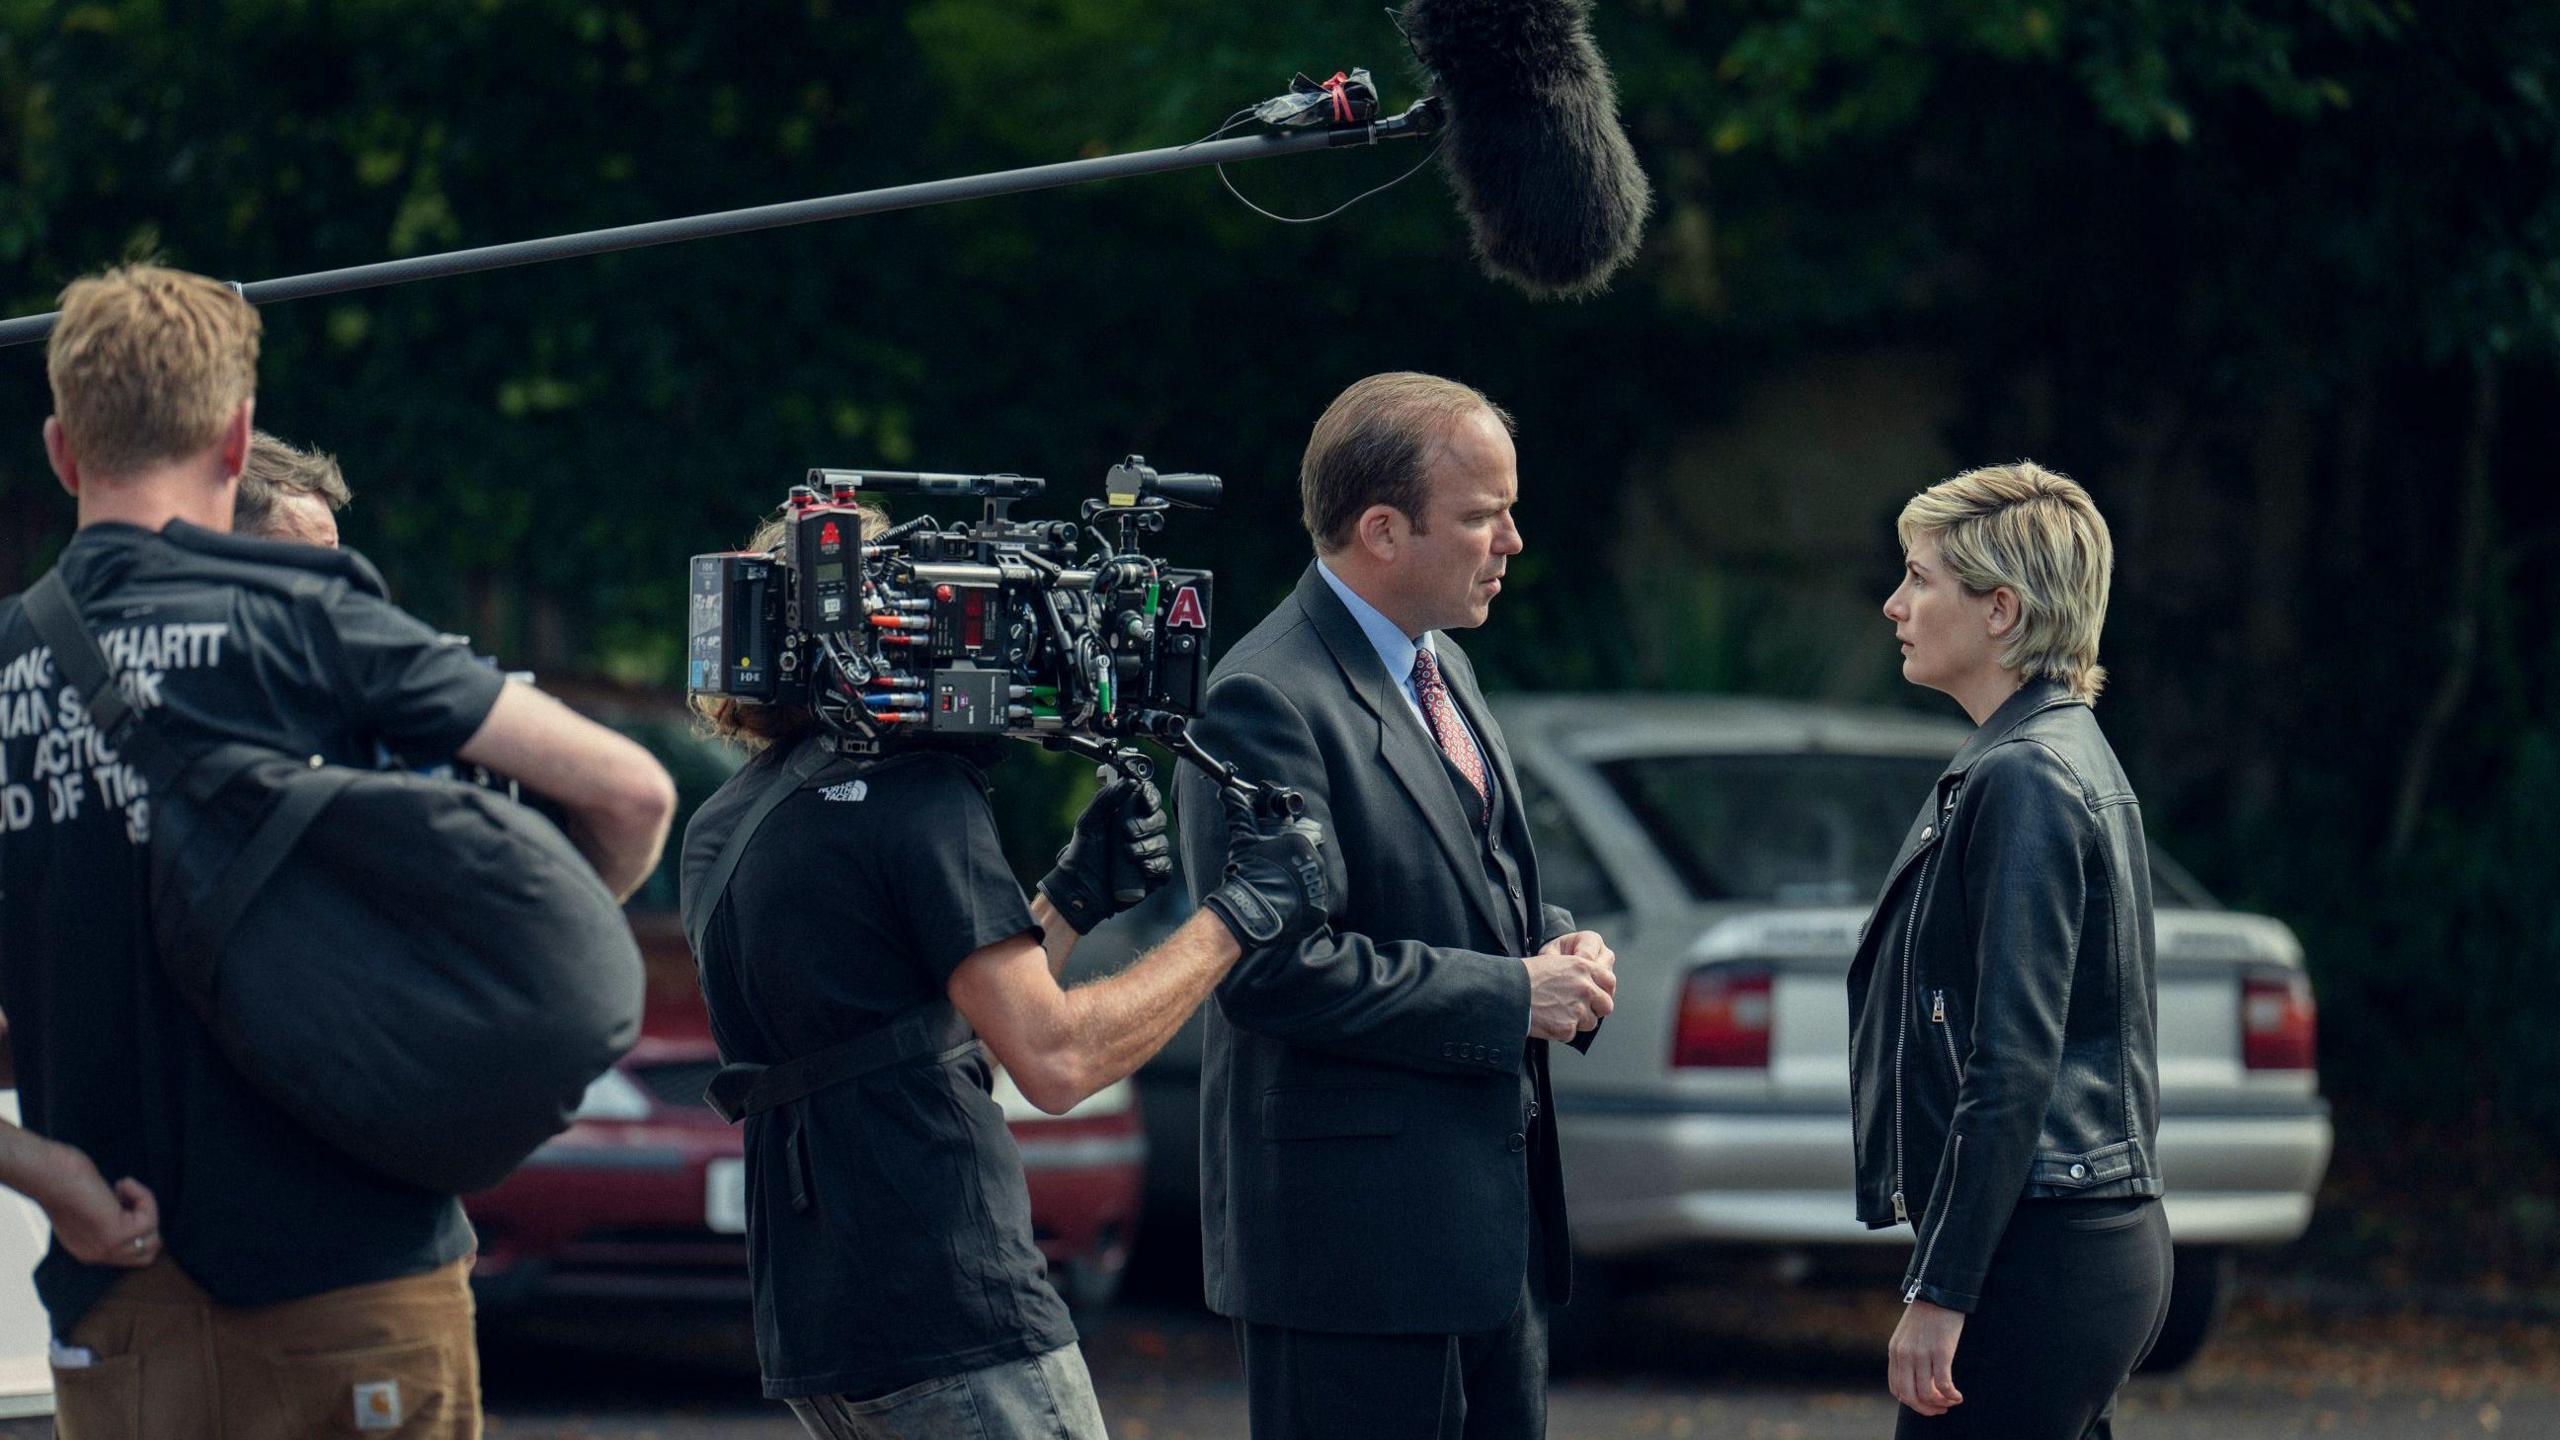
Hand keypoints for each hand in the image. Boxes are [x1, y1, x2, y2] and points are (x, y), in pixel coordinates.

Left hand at [32, 1141, 160, 1268]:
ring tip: (124, 1189)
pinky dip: (143, 1196)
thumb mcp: (85, 1209)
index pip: (128, 1256)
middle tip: (129, 1200)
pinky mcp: (118, 1234)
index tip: (123, 1203)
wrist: (49, 1175)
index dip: (135, 1227)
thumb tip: (130, 1212)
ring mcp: (108, 1247)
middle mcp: (97, 1254)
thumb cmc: (63, 1181)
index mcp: (86, 1250)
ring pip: (153, 1240)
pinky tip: (123, 1184)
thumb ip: (104, 1220)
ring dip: (146, 1209)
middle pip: (146, 1255)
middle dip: (146, 1224)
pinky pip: (150, 1219)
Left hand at [1038, 770, 1171, 933]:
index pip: (1148, 798)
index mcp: (1127, 815)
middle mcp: (1141, 833)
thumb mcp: (1088, 822)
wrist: (1079, 889)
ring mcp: (1149, 854)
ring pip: (1162, 844)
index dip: (1150, 797)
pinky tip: (1142, 868)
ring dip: (1146, 847)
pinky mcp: (1153, 876)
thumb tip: (1128, 780)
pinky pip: (1165, 867)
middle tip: (1126, 832)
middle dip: (1145, 825)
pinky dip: (1155, 866)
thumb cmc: (1082, 854)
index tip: (1143, 801)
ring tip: (1127, 854)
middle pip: (1159, 820)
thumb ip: (1105, 798)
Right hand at [1201, 788, 1328, 948]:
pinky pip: (1314, 905)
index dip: (1293, 841)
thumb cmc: (1248, 871)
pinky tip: (1284, 906)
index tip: (1282, 850)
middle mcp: (1316, 861)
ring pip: (1313, 882)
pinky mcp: (1319, 910)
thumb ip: (1240, 814)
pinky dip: (1302, 906)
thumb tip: (1228, 792)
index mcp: (1302, 841)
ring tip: (1278, 891)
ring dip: (1301, 885)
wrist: (1252, 909)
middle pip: (1309, 859)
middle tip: (1275, 873)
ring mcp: (1320, 887)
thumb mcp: (1243, 840)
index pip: (1307, 834)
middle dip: (1296, 864)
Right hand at [1524, 934, 1614, 1040]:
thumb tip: (1590, 986)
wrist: (1508, 993)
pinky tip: (1547, 1020)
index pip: (1609, 981)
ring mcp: (1577, 1009)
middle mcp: (1584, 987)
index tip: (1597, 996)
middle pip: (1606, 1005)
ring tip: (1557, 1013)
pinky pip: (1572, 1034)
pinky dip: (1561, 1031)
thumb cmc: (1526, 977)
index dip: (1604, 990)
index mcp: (1582, 967)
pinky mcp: (1567, 1027)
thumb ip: (1578, 974)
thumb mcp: (1556, 962)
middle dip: (1595, 1009)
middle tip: (1579, 1009)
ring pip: (1590, 1022)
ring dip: (1577, 1021)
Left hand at [1887, 1298, 1965, 1415]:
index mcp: (1895, 1352)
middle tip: (1940, 1410)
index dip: (1911, 1402)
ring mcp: (1922, 1354)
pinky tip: (1958, 1396)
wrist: (1939, 1293)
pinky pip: (1944, 1384)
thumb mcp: (1907, 1335)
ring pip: (1927, 1394)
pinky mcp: (1941, 1352)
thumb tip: (1915, 1378)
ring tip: (1951, 1402)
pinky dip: (1951, 1396)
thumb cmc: (1927, 1315)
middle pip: (1909, 1396)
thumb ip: (1907, 1355)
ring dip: (1940, 1404)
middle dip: (1925, 1409)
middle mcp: (1905, 1355)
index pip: (1897, 1388)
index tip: (1926, 1404)